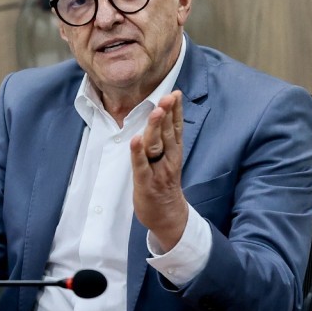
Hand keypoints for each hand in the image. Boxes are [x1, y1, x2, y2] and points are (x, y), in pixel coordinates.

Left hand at [130, 89, 188, 249]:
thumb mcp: (167, 161)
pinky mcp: (145, 183)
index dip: (176, 111)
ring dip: (155, 128)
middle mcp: (168, 160)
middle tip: (169, 96)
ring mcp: (158, 172)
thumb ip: (163, 142)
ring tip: (156, 111)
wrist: (168, 218)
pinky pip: (140, 166)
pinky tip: (135, 140)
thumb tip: (160, 119)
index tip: (176, 93)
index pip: (175, 128)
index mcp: (173, 154)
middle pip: (168, 133)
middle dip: (168, 114)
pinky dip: (138, 153)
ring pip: (157, 146)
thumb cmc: (163, 186)